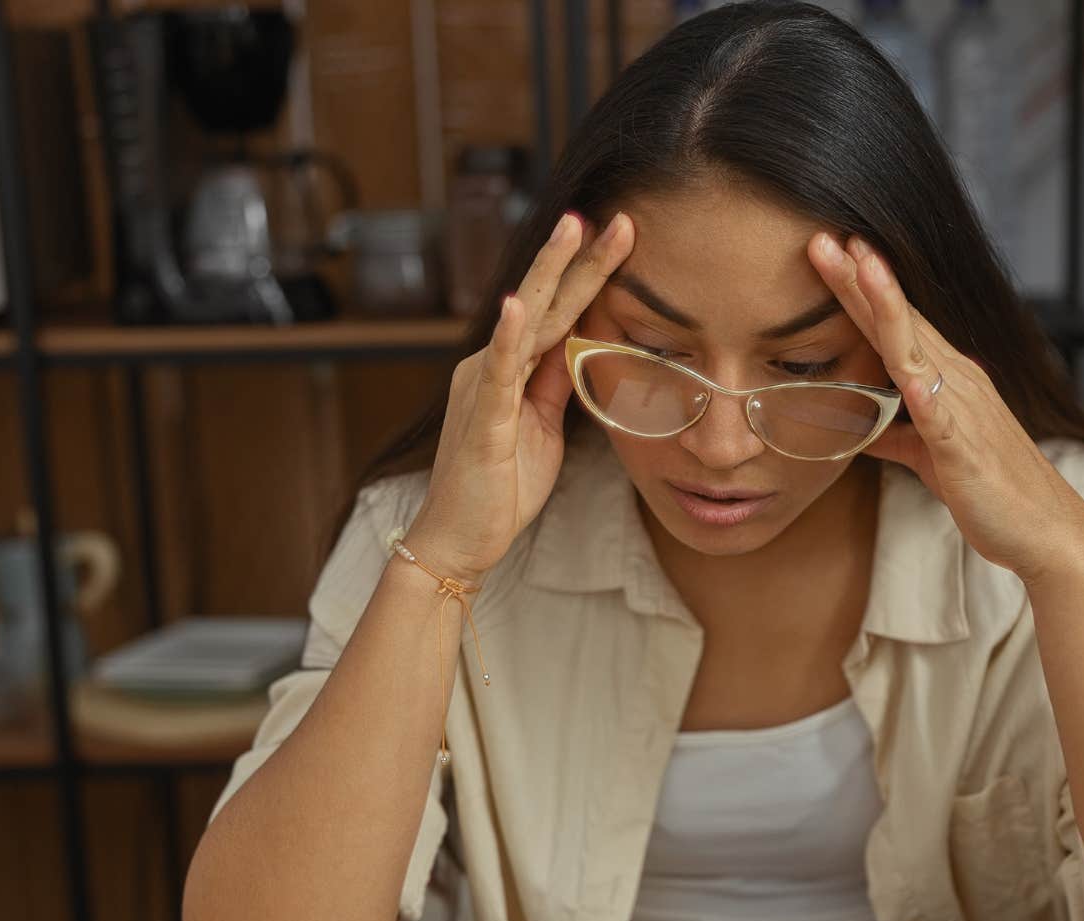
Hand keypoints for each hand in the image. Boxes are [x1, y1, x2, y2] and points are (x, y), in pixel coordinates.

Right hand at [405, 211, 634, 579]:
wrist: (460, 538)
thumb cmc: (501, 486)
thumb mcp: (543, 425)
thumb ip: (555, 381)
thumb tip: (581, 345)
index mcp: (510, 367)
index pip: (559, 311)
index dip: (590, 274)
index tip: (623, 237)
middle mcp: (492, 364)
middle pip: (546, 301)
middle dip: (581, 258)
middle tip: (615, 217)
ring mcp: (485, 387)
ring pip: (526, 321)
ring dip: (549, 274)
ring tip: (573, 230)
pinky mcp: (483, 418)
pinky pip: (498, 371)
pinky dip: (509, 335)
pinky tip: (519, 304)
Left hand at [808, 232, 1083, 584]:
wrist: (1044, 528)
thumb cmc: (990, 490)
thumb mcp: (930, 456)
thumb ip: (896, 436)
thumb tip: (861, 426)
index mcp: (947, 380)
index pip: (896, 324)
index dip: (863, 288)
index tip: (830, 251)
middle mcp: (957, 382)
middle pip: (900, 322)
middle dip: (863, 279)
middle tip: (825, 237)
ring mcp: (963, 412)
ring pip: (915, 351)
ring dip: (887, 308)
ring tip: (860, 267)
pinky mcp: (965, 450)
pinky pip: (940, 417)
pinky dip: (924, 393)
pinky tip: (908, 373)